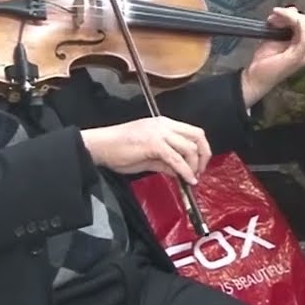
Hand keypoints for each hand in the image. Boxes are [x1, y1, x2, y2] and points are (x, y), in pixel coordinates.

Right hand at [81, 116, 210, 184]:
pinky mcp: (153, 144)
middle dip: (204, 155)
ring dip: (194, 166)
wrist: (99, 146)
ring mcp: (159, 133)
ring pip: (189, 148)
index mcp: (163, 124)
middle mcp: (164, 125)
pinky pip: (176, 159)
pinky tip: (186, 180)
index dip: (201, 149)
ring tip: (191, 179)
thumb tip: (180, 172)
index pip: (193, 132)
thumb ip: (166, 162)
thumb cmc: (118, 149)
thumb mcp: (147, 156)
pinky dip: (185, 171)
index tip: (199, 165)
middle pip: (197, 136)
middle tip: (200, 171)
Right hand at [240, 6, 304, 104]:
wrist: (255, 77)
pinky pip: (287, 21)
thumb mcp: (290, 60)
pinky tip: (271, 22)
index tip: (276, 12)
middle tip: (272, 17)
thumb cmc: (270, 72)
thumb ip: (302, 45)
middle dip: (287, 15)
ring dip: (282, 16)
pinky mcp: (286, 36)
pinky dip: (279, 18)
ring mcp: (296, 38)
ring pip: (294, 18)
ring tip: (270, 21)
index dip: (292, 15)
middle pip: (301, 19)